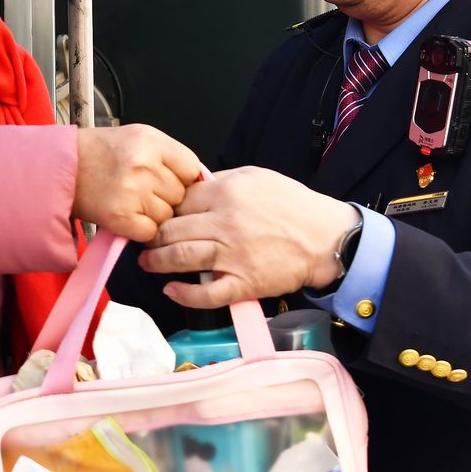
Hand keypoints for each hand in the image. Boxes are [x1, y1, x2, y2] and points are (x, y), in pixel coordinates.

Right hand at [72, 125, 201, 241]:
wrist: (61, 168)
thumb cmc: (100, 152)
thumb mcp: (138, 137)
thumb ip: (170, 155)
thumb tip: (199, 179)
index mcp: (151, 142)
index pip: (191, 168)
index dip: (182, 178)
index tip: (169, 179)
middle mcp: (143, 166)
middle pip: (180, 195)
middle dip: (166, 197)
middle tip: (142, 190)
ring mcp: (132, 193)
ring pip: (166, 215)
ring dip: (153, 214)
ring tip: (131, 200)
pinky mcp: (120, 217)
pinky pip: (150, 232)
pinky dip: (141, 229)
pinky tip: (127, 215)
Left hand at [137, 166, 360, 308]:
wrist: (324, 237)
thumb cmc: (292, 206)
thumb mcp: (255, 177)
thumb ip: (221, 181)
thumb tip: (192, 186)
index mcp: (225, 194)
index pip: (178, 202)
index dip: (163, 210)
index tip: (157, 217)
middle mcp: (224, 224)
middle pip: (171, 231)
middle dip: (152, 238)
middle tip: (146, 242)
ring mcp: (232, 256)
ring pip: (180, 259)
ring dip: (156, 263)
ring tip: (148, 264)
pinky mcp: (243, 283)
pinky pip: (205, 293)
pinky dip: (183, 294)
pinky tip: (171, 290)